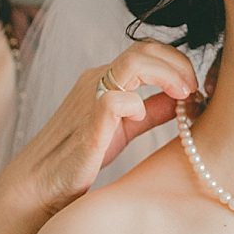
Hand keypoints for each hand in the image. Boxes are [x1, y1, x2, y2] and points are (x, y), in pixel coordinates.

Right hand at [0, 40, 198, 218]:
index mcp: (106, 79)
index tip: (195, 87)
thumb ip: (152, 112)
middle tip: (194, 88)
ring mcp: (90, 98)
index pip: (147, 51)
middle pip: (145, 48)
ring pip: (133, 62)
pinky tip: (141, 119)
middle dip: (178, 63)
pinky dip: (137, 105)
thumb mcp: (124, 128)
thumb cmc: (79, 157)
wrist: (39, 186)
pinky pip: (116, 99)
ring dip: (167, 74)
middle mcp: (97, 81)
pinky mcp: (88, 124)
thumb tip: (184, 101)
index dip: (177, 62)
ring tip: (183, 95)